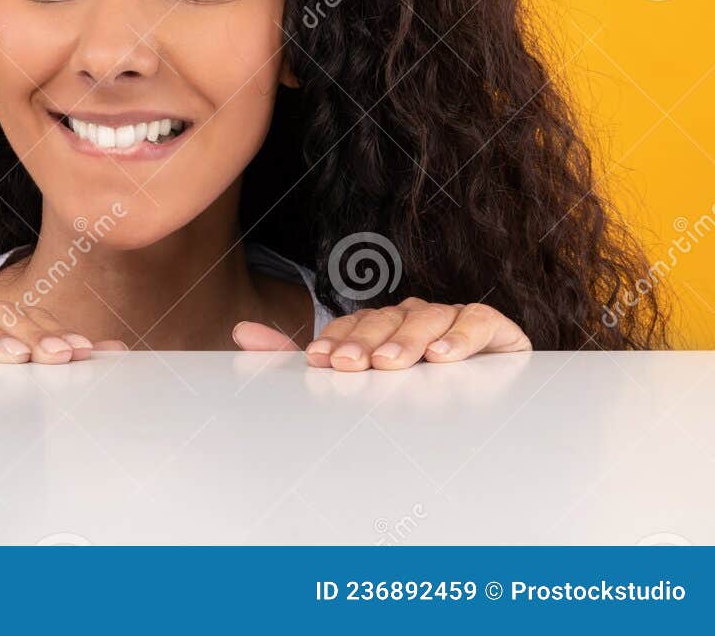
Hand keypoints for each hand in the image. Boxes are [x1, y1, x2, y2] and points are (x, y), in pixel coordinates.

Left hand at [231, 298, 531, 370]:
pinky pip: (479, 321)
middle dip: (365, 341)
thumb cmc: (416, 399)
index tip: (319, 361)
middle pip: (386, 318)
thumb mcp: (355, 383)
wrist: (492, 418)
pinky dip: (462, 336)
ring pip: (427, 316)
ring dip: (407, 340)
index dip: (336, 339)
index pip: (354, 324)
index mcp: (382, 327)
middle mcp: (415, 318)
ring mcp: (455, 321)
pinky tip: (443, 357)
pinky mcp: (496, 330)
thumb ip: (296, 360)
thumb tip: (240, 333)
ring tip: (392, 364)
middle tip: (350, 365)